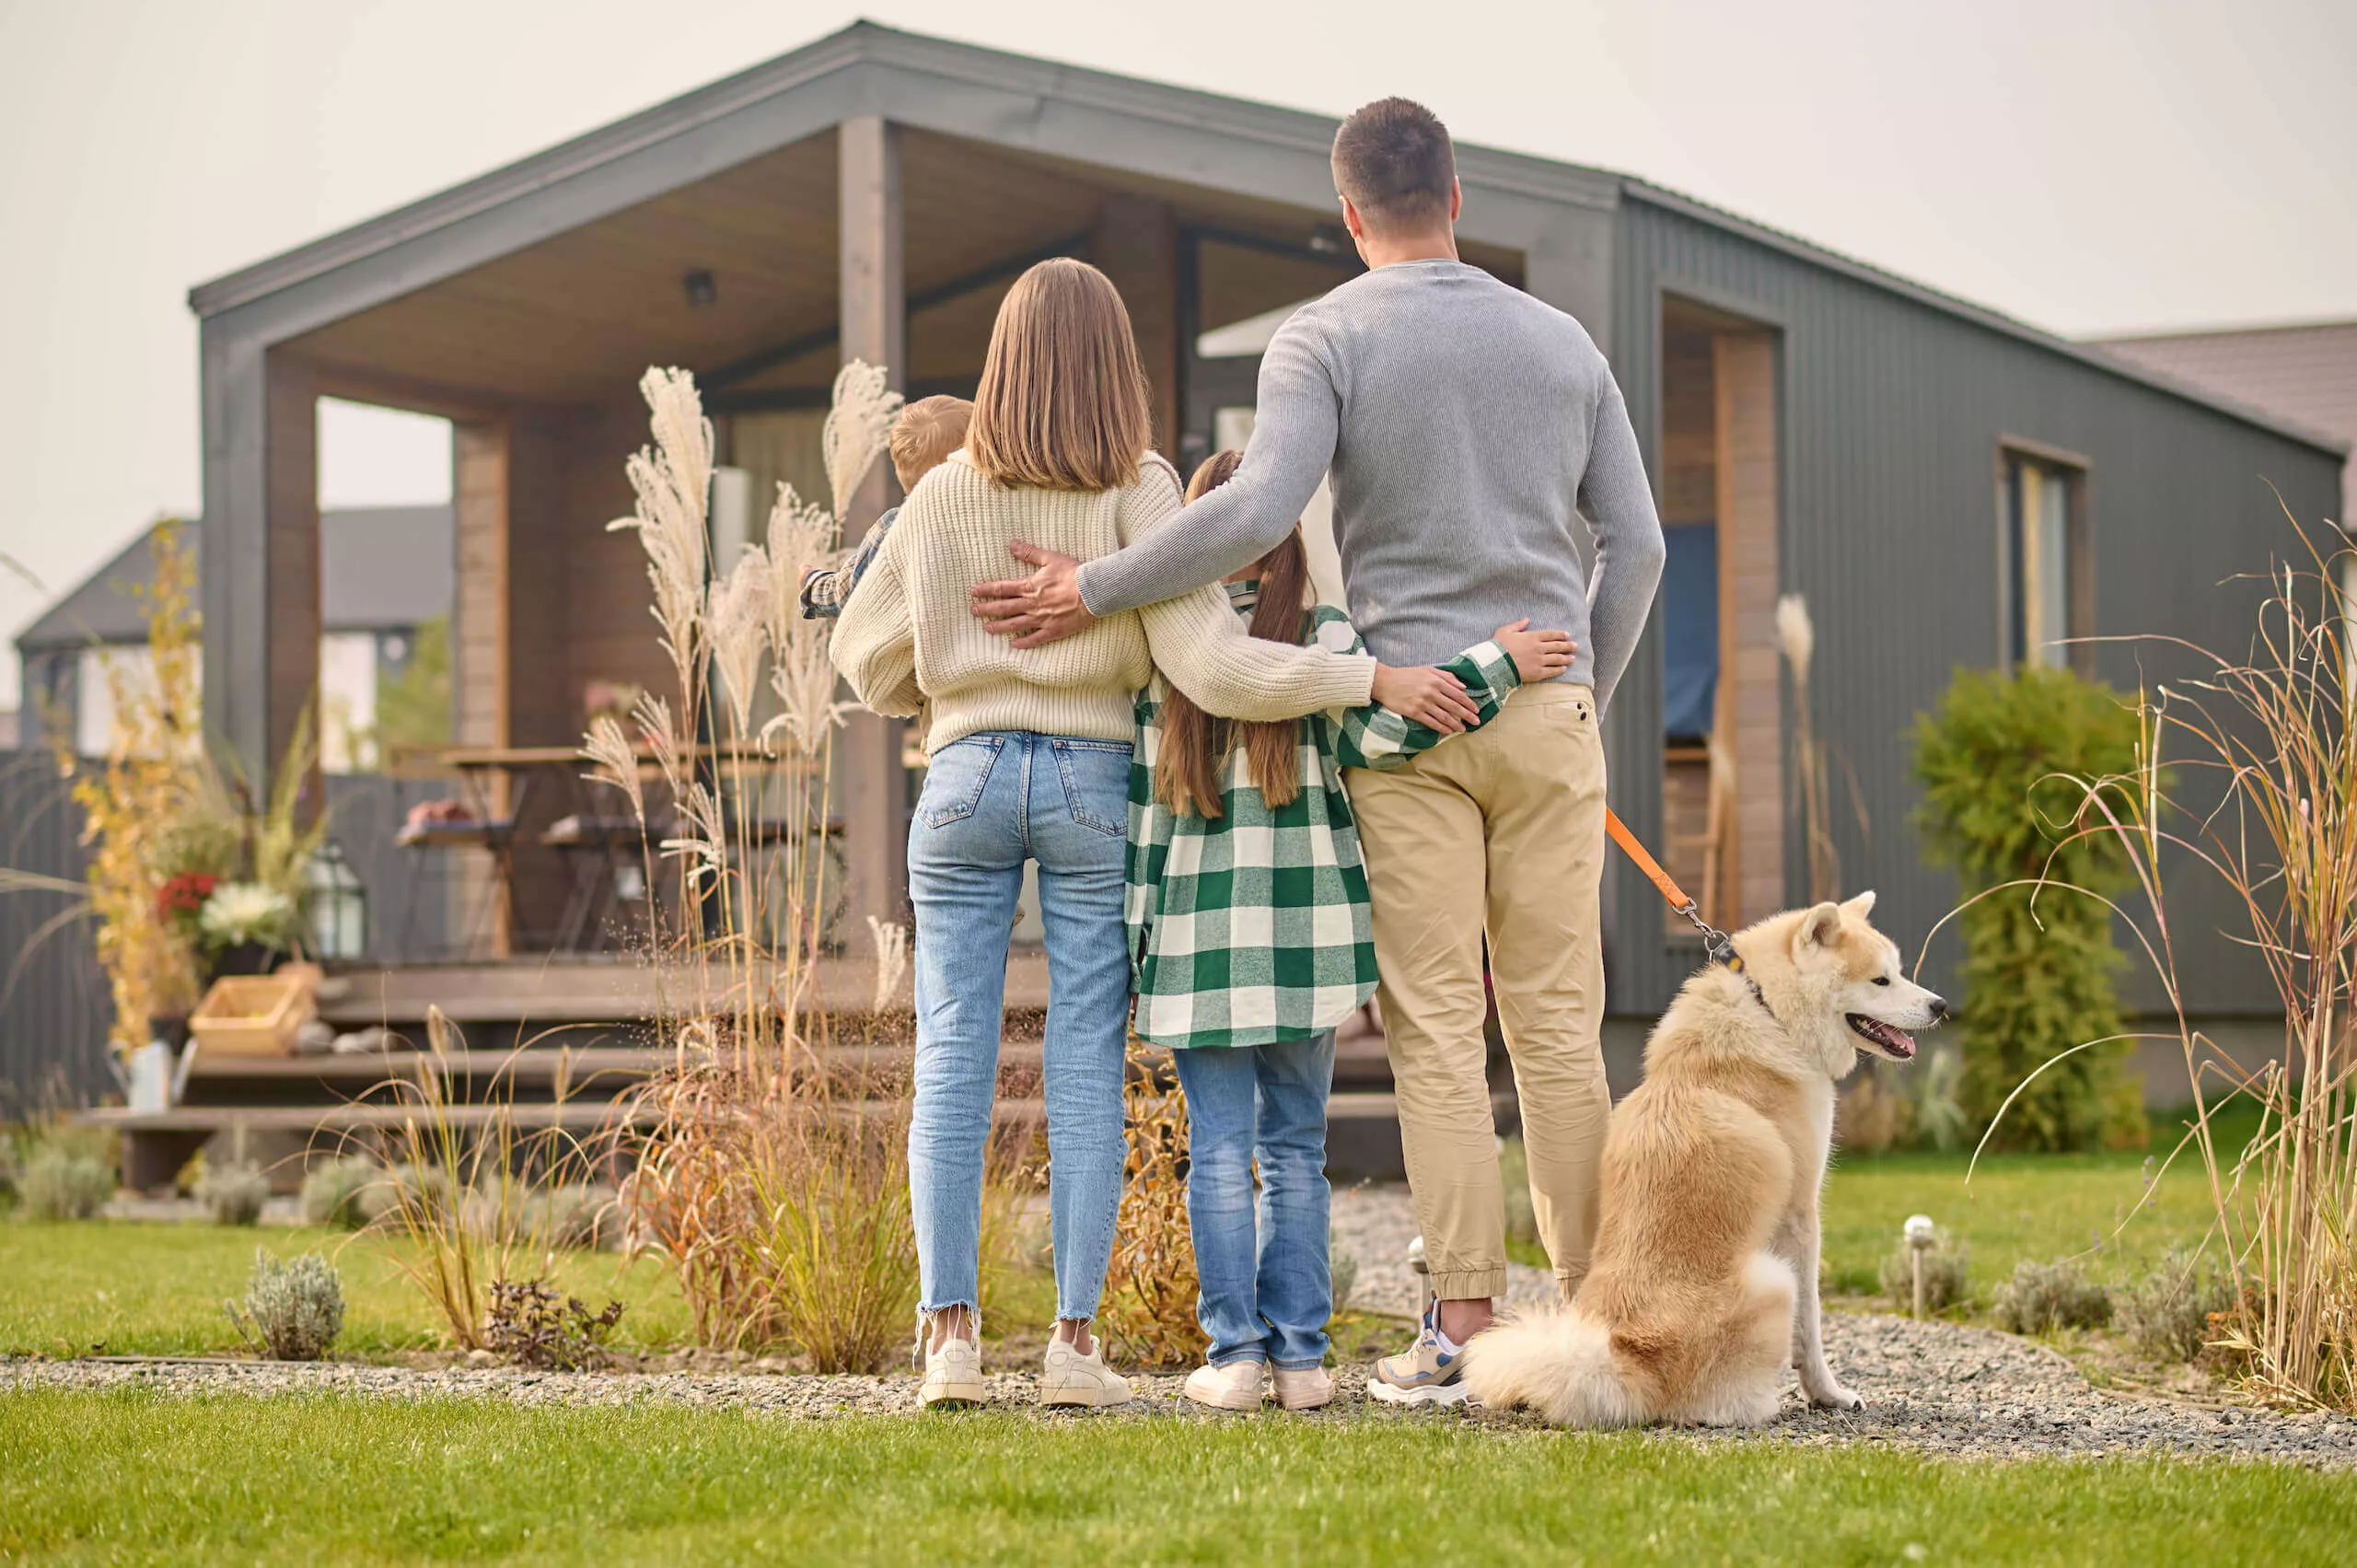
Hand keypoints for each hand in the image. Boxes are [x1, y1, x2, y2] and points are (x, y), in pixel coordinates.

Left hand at [969, 543, 1095, 647]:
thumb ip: (1029, 552)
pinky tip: (1014, 645)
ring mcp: (1042, 619)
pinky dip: (1024, 643)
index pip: (1002, 588)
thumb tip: (1012, 544)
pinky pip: (1035, 639)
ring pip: (1015, 625)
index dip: (986, 590)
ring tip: (986, 629)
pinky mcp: (1054, 630)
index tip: (974, 592)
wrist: (1093, 591)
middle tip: (973, 612)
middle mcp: (1032, 604)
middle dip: (986, 609)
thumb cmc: (1074, 573)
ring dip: (999, 627)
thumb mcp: (1050, 558)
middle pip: (1004, 608)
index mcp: (1030, 586)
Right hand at [1370, 664, 1480, 732]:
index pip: (1458, 694)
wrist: (1384, 682)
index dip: (1469, 703)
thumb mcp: (1428, 670)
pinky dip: (1441, 728)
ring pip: (1444, 716)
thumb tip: (1462, 687)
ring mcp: (1423, 703)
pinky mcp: (1414, 712)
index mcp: (1436, 681)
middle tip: (1476, 722)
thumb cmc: (1406, 675)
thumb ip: (1446, 676)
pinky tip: (1448, 731)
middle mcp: (1431, 692)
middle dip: (1467, 715)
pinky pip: (1431, 722)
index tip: (1476, 709)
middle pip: (1454, 706)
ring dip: (1456, 724)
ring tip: (1463, 729)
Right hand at [1493, 619, 1576, 683]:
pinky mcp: (1537, 673)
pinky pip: (1551, 671)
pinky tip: (1564, 669)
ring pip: (1557, 659)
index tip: (1567, 635)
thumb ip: (1517, 625)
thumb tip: (1526, 619)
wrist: (1495, 664)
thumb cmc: (1498, 647)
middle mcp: (1538, 648)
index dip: (1560, 634)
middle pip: (1557, 646)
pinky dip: (1559, 670)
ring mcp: (1539, 661)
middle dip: (1568, 646)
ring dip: (1566, 658)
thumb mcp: (1505, 631)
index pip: (1551, 634)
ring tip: (1573, 658)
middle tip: (1575, 646)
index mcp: (1532, 637)